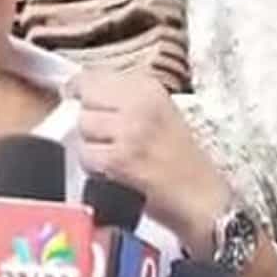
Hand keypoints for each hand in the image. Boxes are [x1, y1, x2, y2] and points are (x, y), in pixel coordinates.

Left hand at [67, 69, 230, 257]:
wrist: (203, 199)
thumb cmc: (182, 162)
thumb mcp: (160, 113)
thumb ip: (123, 99)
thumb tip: (78, 91)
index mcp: (149, 87)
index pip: (94, 76)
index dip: (80, 88)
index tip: (73, 94)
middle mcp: (139, 103)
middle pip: (86, 101)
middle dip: (91, 120)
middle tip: (110, 138)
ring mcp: (129, 130)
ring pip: (83, 128)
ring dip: (92, 145)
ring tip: (117, 157)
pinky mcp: (119, 158)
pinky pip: (86, 156)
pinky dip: (95, 169)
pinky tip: (115, 173)